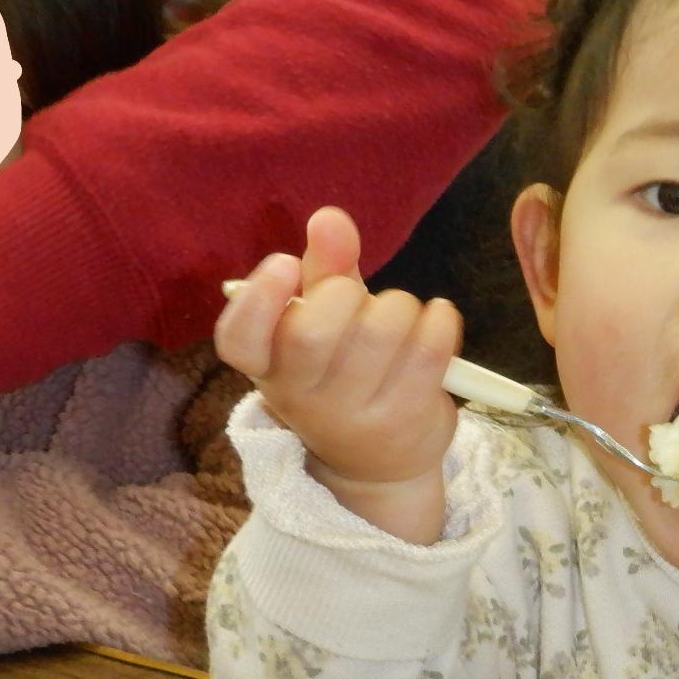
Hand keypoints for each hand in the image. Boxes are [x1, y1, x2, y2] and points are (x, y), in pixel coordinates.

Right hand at [215, 205, 461, 539]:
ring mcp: (353, 417)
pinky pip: (429, 352)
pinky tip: (438, 319)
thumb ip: (322, 268)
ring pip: (380, 334)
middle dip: (347, 294)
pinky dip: (440, 321)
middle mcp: (301, 398)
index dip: (259, 299)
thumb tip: (329, 217)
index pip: (238, 340)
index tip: (285, 263)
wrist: (378, 462)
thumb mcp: (322, 322)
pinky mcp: (404, 422)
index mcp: (268, 366)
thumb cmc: (345, 372)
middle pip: (315, 333)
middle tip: (361, 300)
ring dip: (400, 306)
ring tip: (403, 316)